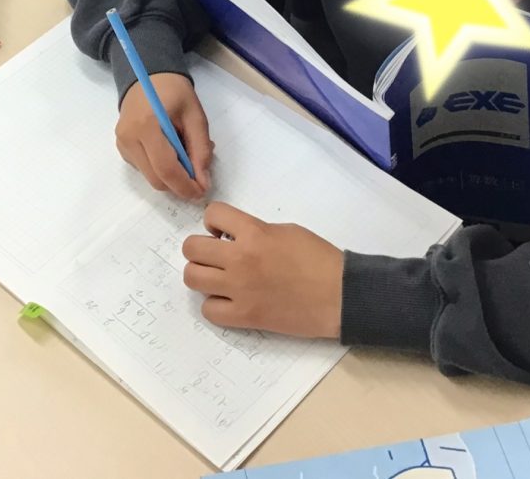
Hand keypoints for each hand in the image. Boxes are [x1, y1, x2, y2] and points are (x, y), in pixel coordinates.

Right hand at [117, 73, 212, 199]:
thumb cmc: (174, 92)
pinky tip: (171, 151)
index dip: (185, 185)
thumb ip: (201, 149)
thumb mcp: (195, 115)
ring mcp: (122, 145)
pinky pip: (145, 170)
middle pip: (156, 179)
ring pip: (151, 178)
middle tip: (200, 177)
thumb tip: (203, 181)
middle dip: (180, 185)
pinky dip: (162, 168)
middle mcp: (128, 139)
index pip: (165, 168)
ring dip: (172, 177)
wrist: (149, 77)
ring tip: (186, 155)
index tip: (202, 191)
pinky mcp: (122, 149)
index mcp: (146, 126)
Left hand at [182, 203, 343, 338]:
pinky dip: (215, 304)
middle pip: (191, 248)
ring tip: (219, 277)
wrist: (339, 295)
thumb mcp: (286, 230)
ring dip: (202, 274)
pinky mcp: (244, 316)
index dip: (214, 221)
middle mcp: (239, 259)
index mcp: (254, 232)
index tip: (223, 231)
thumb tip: (234, 238)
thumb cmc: (319, 258)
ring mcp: (239, 290)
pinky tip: (229, 300)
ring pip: (191, 278)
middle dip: (201, 248)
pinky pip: (208, 310)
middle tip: (217, 255)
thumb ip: (256, 231)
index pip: (212, 214)